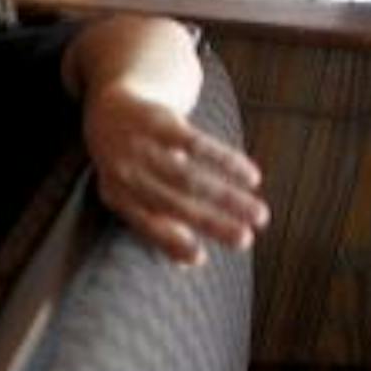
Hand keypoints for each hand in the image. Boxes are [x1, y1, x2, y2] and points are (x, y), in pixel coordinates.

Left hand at [84, 88, 269, 265]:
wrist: (111, 108)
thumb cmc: (131, 164)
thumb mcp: (132, 194)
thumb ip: (159, 226)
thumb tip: (190, 263)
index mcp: (115, 195)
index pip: (143, 222)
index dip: (169, 241)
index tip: (200, 258)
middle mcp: (124, 171)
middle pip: (173, 202)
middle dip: (211, 223)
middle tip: (244, 240)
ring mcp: (141, 145)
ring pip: (189, 177)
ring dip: (228, 197)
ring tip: (259, 215)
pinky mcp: (161, 122)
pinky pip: (198, 145)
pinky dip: (227, 162)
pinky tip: (252, 177)